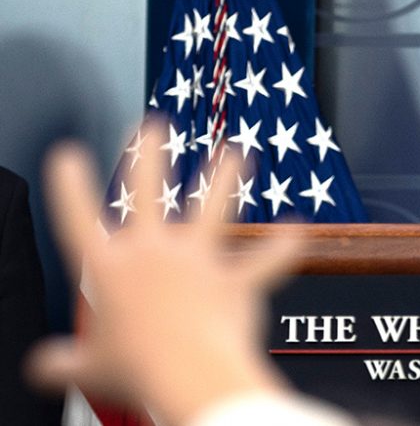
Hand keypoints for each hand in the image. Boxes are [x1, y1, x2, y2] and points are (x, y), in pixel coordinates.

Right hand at [29, 122, 302, 424]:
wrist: (188, 372)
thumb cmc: (136, 372)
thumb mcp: (87, 369)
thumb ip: (64, 361)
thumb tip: (45, 365)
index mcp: (109, 269)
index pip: (78, 220)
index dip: (70, 186)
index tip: (68, 153)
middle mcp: (154, 253)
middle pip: (148, 192)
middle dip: (149, 154)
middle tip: (154, 125)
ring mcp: (198, 260)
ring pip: (212, 207)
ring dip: (224, 179)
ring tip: (235, 153)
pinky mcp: (236, 277)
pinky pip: (267, 260)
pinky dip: (283, 247)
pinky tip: (297, 229)